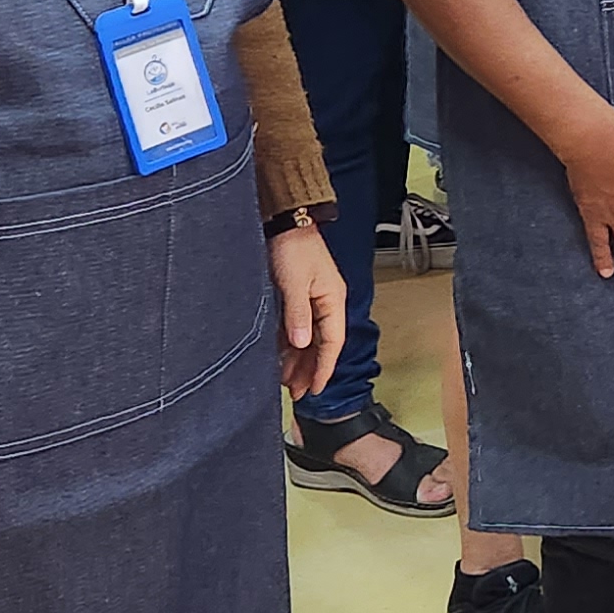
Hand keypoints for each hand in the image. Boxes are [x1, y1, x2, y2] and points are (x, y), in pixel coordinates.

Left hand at [266, 222, 344, 400]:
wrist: (285, 220)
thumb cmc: (293, 246)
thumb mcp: (295, 282)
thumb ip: (298, 314)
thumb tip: (301, 345)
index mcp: (333, 300)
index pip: (332, 343)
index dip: (323, 368)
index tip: (313, 389)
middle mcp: (325, 302)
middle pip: (321, 344)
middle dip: (309, 369)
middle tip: (296, 392)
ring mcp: (312, 299)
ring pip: (308, 337)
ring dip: (299, 359)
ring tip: (285, 380)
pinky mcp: (297, 295)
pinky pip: (296, 327)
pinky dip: (289, 344)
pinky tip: (280, 356)